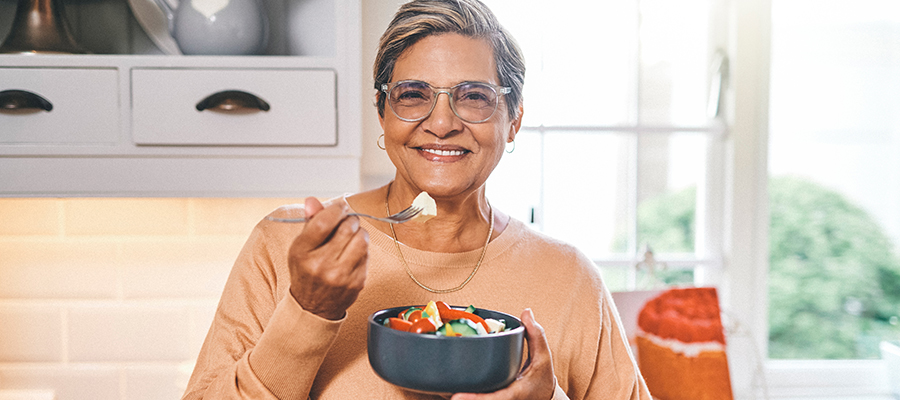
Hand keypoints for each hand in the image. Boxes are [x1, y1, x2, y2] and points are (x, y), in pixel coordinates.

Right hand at [287, 197, 368, 319]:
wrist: (312, 307)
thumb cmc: (306, 271)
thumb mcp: (301, 247)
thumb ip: (310, 222)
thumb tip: (312, 200)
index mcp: (302, 253)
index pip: (323, 222)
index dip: (336, 209)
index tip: (340, 207)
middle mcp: (320, 265)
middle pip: (347, 228)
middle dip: (350, 220)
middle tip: (346, 223)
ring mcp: (340, 276)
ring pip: (362, 239)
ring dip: (359, 233)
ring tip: (351, 236)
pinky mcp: (356, 282)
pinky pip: (367, 254)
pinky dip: (362, 249)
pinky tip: (353, 253)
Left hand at [451, 309, 556, 399]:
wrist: (545, 398)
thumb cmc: (543, 378)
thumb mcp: (544, 357)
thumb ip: (536, 335)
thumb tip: (526, 313)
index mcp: (513, 394)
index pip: (492, 399)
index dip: (474, 399)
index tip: (456, 397)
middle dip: (460, 398)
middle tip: (441, 391)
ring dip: (457, 397)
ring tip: (440, 389)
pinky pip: (477, 399)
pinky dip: (464, 395)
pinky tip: (447, 389)